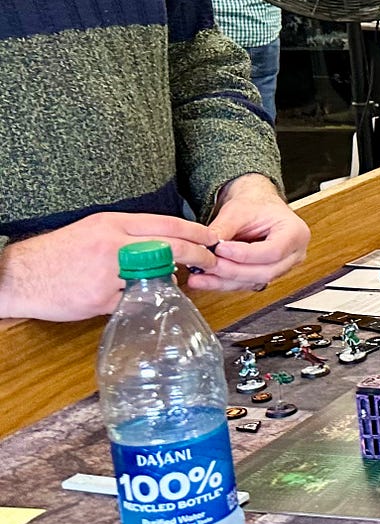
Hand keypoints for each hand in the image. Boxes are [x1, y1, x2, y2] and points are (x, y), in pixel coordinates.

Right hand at [0, 212, 218, 320]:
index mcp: (112, 223)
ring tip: (176, 279)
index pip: (166, 223)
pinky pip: (135, 299)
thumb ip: (128, 234)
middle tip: (211, 261)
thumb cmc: (60, 253)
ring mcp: (109, 273)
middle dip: (198, 255)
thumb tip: (163, 243)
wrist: (21, 275)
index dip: (195, 231)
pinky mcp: (102, 298)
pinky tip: (143, 297)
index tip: (212, 238)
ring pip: (156, 275)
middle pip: (171, 247)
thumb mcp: (94, 230)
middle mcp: (113, 245)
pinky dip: (142, 299)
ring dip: (171, 279)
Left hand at [195, 174, 309, 292]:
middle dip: (233, 270)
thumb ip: (223, 229)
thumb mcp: (238, 210)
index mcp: (295, 233)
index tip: (220, 249)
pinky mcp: (266, 275)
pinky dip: (224, 283)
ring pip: (255, 281)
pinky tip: (206, 280)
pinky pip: (246, 284)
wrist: (257, 208)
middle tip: (209, 264)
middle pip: (265, 272)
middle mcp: (294, 254)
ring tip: (201, 275)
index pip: (273, 251)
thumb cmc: (255, 205)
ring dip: (225, 280)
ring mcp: (282, 267)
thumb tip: (205, 247)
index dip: (245, 254)